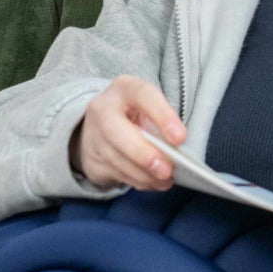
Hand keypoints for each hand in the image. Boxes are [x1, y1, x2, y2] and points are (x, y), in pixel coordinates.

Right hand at [69, 76, 186, 190]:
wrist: (99, 126)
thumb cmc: (135, 115)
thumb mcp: (148, 108)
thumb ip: (162, 124)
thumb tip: (177, 151)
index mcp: (124, 88)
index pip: (144, 95)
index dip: (163, 116)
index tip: (180, 139)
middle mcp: (103, 108)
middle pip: (117, 132)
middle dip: (144, 154)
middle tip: (167, 170)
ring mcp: (94, 135)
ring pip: (117, 159)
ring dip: (145, 174)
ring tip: (166, 179)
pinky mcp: (92, 159)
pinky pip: (117, 174)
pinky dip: (138, 181)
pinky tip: (153, 183)